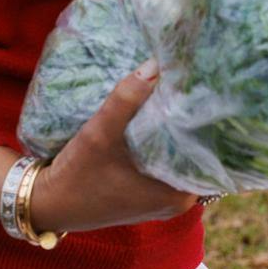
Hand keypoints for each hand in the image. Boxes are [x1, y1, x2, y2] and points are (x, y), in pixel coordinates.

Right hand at [27, 62, 199, 232]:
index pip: (214, 155)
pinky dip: (167, 140)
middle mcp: (179, 200)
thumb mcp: (100, 134)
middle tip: (206, 84)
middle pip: (202, 153)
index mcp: (179, 194)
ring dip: (182, 129)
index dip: (216, 124)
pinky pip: (170, 161)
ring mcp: (165, 197)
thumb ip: (126, 100)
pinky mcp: (150, 192)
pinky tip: (167, 113)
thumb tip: (155, 64)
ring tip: (190, 92)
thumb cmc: (76, 176)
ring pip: (185, 156)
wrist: (48, 204)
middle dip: (200, 122)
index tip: (220, 93)